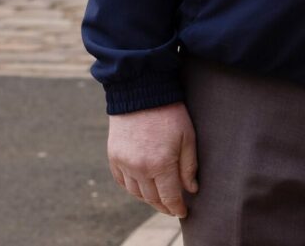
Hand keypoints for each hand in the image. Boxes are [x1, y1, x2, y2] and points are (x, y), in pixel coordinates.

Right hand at [107, 102, 198, 217]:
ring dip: (148, 199)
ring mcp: (124, 163)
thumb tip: (192, 190)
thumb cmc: (169, 113)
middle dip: (164, 206)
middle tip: (173, 208)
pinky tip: (141, 187)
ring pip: (136, 193)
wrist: (140, 91)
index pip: (169, 197)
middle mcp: (139, 168)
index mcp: (160, 164)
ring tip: (159, 199)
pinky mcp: (113, 156)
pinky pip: (122, 181)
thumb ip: (189, 166)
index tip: (183, 213)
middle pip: (152, 198)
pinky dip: (132, 188)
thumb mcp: (188, 137)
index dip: (177, 208)